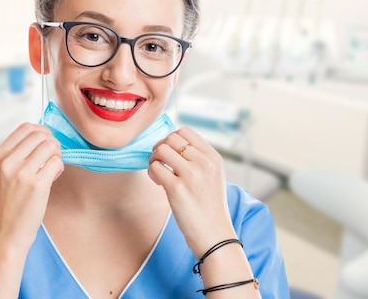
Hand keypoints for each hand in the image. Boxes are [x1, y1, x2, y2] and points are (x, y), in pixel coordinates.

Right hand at [0, 122, 64, 251]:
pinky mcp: (37, 185)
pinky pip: (57, 162)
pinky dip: (59, 168)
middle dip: (52, 143)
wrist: (5, 235)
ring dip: (56, 156)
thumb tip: (42, 135)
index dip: (41, 132)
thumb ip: (16, 155)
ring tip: (50, 170)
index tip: (45, 143)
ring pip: (51, 146)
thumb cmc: (7, 205)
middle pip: (40, 134)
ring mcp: (21, 173)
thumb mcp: (1, 175)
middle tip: (51, 158)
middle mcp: (7, 162)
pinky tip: (51, 179)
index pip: (25, 128)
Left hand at [148, 127, 235, 257]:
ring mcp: (191, 175)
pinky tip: (158, 183)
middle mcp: (204, 163)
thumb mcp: (214, 176)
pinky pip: (155, 168)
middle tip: (160, 163)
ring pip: (161, 149)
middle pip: (171, 138)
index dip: (171, 139)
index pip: (185, 131)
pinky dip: (152, 173)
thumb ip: (199, 159)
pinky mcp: (177, 189)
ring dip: (153, 159)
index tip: (170, 153)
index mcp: (213, 157)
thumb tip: (170, 145)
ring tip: (158, 173)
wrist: (215, 235)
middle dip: (160, 147)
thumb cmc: (210, 207)